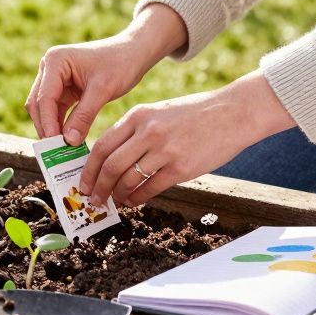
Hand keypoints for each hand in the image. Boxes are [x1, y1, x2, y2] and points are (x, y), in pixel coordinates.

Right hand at [26, 5, 187, 144]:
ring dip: (53, 128)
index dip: (48, 122)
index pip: (45, 97)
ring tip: (62, 151)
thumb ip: (83, 116)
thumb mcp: (102, 90)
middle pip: (39, 104)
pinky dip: (61, 125)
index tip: (55, 145)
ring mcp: (54, 78)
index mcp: (55, 60)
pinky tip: (69, 141)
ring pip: (45, 110)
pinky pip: (56, 110)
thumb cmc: (120, 64)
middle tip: (56, 153)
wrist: (134, 53)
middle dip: (47, 127)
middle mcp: (49, 67)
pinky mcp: (63, 88)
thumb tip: (68, 142)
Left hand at [79, 70, 295, 207]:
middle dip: (98, 186)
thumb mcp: (158, 112)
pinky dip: (137, 199)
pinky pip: (150, 188)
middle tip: (93, 199)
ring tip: (116, 201)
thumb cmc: (193, 114)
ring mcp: (165, 150)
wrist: (232, 113)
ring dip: (117, 195)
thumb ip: (135, 131)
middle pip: (110, 165)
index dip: (88, 168)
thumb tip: (110, 159)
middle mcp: (148, 131)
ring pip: (127, 179)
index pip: (101, 145)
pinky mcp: (181, 167)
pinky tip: (134, 202)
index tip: (83, 182)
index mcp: (138, 115)